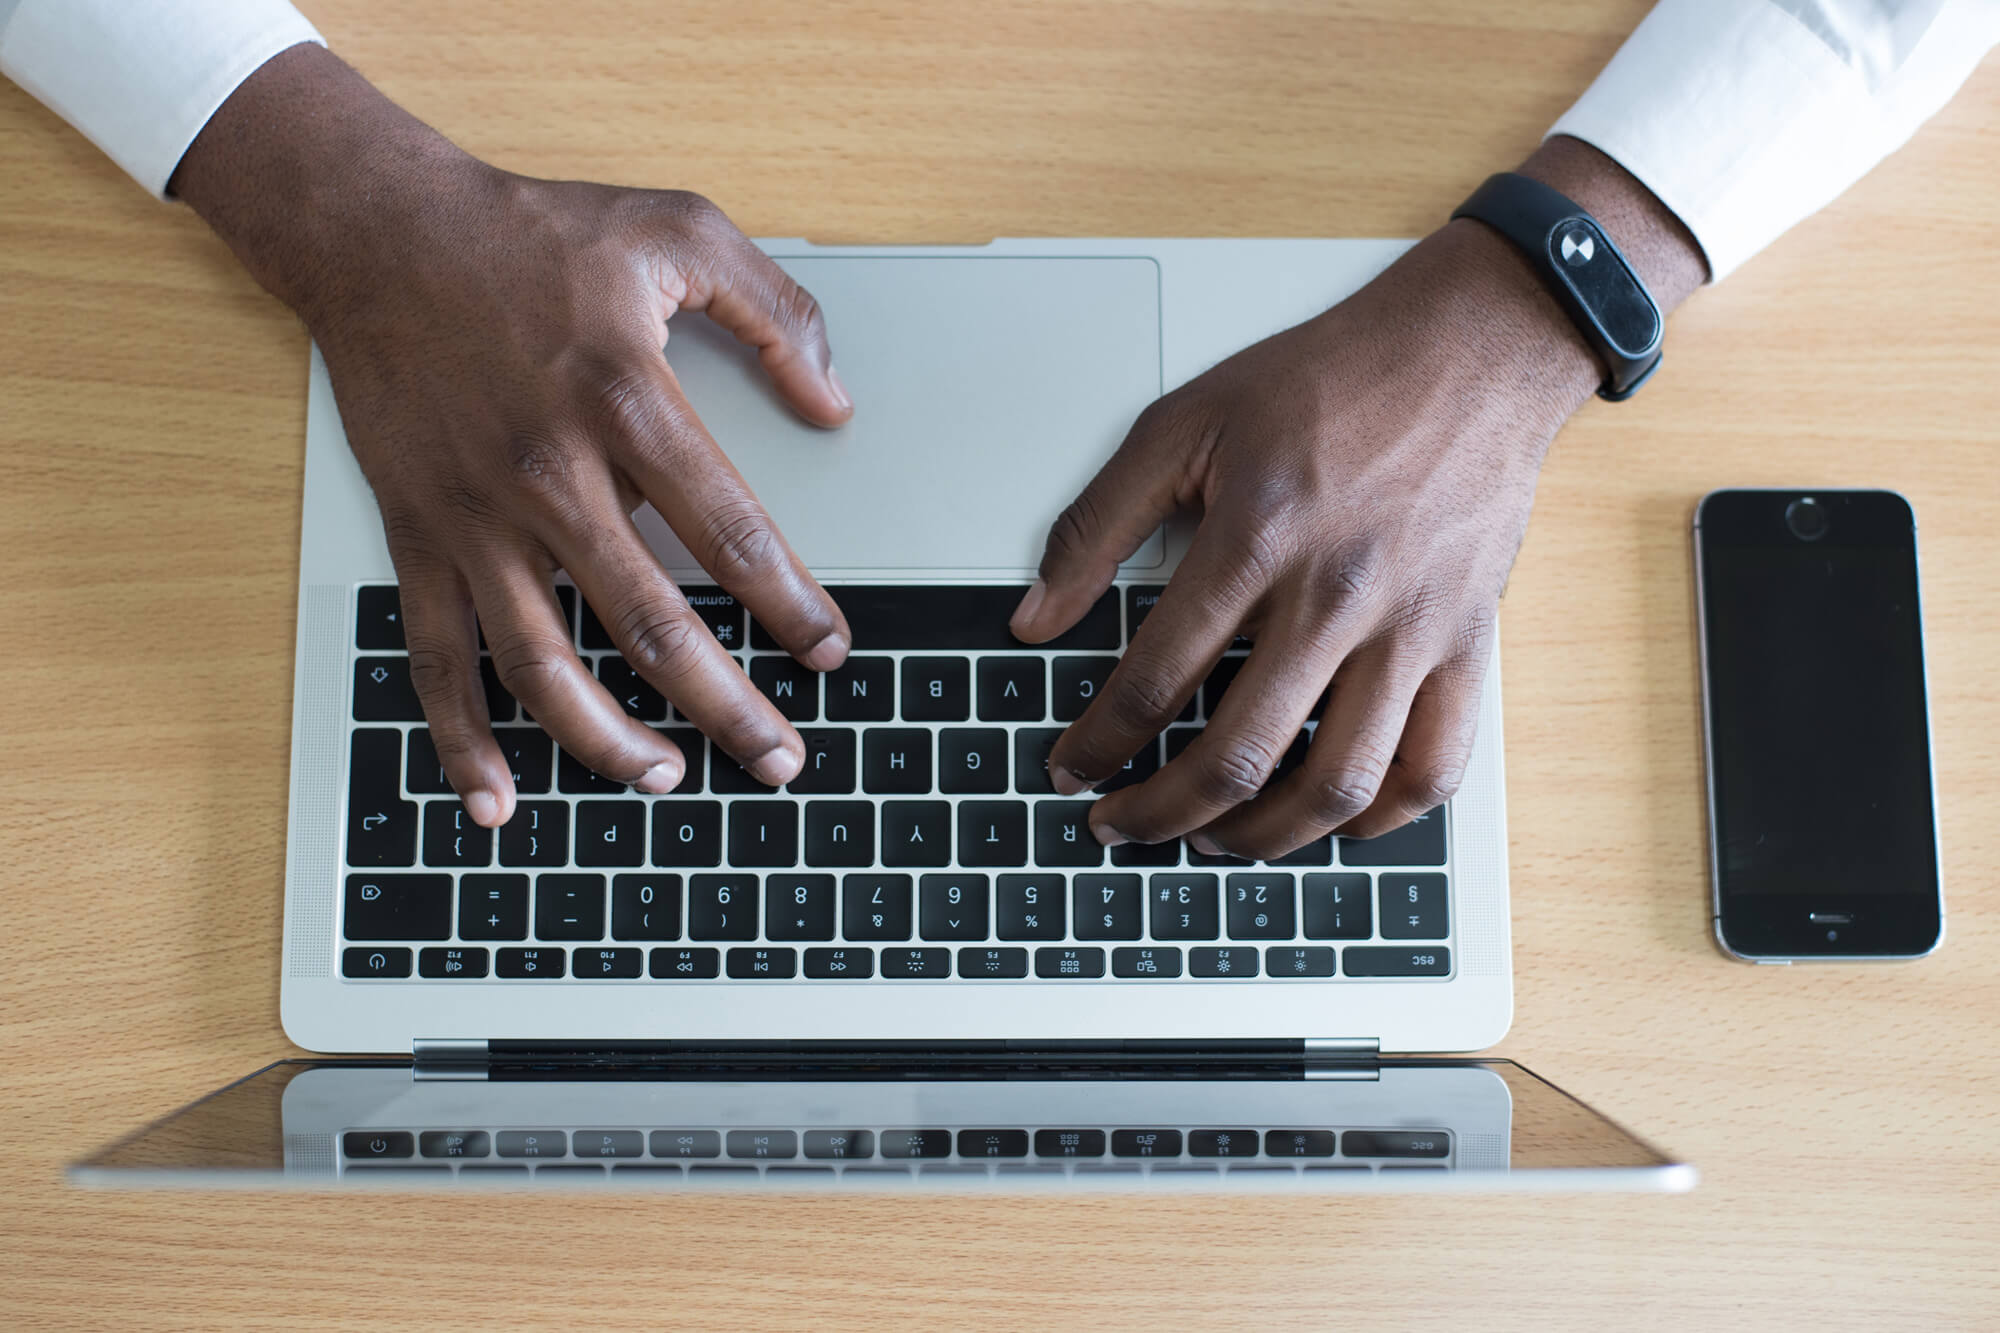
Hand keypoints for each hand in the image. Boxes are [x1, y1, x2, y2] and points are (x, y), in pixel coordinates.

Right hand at [174, 45, 852, 826]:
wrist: (378, 232)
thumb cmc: (532, 234)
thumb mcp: (676, 228)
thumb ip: (774, 311)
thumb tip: (835, 401)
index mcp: (626, 401)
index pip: (731, 534)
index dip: (791, 605)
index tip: (829, 650)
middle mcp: (550, 475)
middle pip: (652, 624)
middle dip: (727, 706)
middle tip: (780, 761)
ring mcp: (477, 518)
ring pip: (544, 663)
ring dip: (607, 741)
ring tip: (669, 780)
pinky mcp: (419, 537)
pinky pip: (437, 658)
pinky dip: (460, 738)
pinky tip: (497, 798)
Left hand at [1010, 186, 1696, 857]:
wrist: (1471, 351)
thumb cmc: (1329, 382)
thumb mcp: (1185, 423)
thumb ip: (1097, 523)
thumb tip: (1034, 616)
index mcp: (1257, 538)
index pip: (1154, 680)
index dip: (1097, 743)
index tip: (1071, 768)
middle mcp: (1337, 595)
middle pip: (1237, 754)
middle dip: (1159, 812)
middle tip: (1119, 825)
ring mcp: (1412, 630)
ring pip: (1336, 784)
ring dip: (1262, 837)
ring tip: (1213, 839)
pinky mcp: (1468, 645)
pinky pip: (1433, 769)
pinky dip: (1378, 818)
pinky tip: (1329, 820)